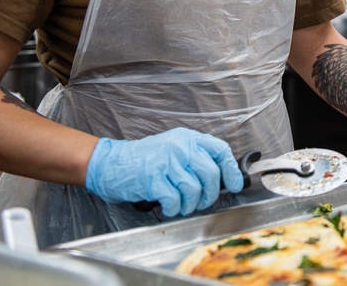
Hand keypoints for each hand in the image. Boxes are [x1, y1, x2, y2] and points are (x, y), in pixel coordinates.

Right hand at [85, 127, 243, 216]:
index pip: (219, 150)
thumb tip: (221, 178)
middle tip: (202, 202)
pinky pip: (174, 200)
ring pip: (194, 189)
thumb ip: (195, 158)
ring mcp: (166, 161)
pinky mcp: (153, 178)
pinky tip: (168, 207)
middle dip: (210, 194)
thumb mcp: (173, 149)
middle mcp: (179, 147)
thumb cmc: (144, 161)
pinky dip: (173, 209)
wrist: (111, 164)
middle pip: (211, 174)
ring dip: (190, 204)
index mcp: (187, 138)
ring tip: (181, 205)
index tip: (235, 184)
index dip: (231, 170)